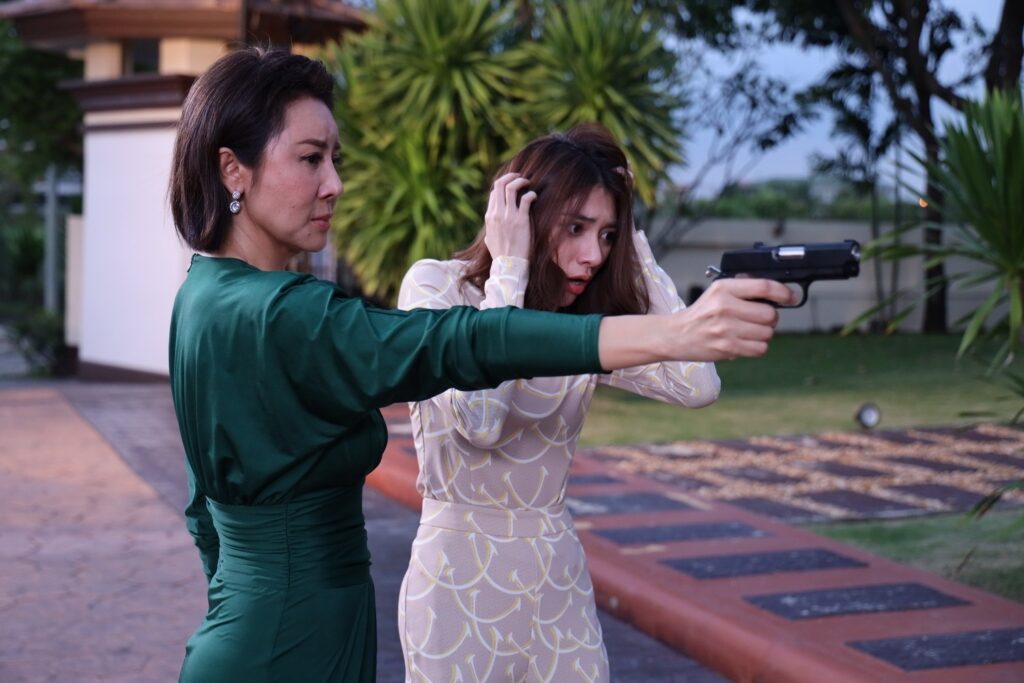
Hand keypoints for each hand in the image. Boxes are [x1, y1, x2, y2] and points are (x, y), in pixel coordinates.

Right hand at [484, 173, 535, 259]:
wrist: (508, 266)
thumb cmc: (501, 255)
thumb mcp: (489, 240)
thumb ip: (490, 230)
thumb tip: (490, 228)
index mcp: (489, 217)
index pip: (493, 192)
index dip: (503, 185)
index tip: (512, 185)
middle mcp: (497, 213)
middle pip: (499, 185)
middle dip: (511, 177)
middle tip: (521, 177)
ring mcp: (508, 216)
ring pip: (511, 188)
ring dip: (521, 181)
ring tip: (528, 183)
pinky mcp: (521, 220)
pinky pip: (525, 199)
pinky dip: (531, 194)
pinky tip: (534, 197)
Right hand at [665, 278, 795, 360]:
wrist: (677, 335)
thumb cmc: (702, 314)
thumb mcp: (718, 292)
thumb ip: (743, 289)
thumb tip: (777, 293)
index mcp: (724, 288)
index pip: (764, 287)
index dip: (784, 292)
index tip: (791, 297)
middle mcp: (725, 307)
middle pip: (770, 314)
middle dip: (770, 318)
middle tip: (760, 319)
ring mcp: (726, 329)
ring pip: (767, 333)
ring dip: (764, 334)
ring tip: (749, 332)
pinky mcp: (728, 347)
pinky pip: (760, 349)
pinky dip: (757, 347)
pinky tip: (745, 342)